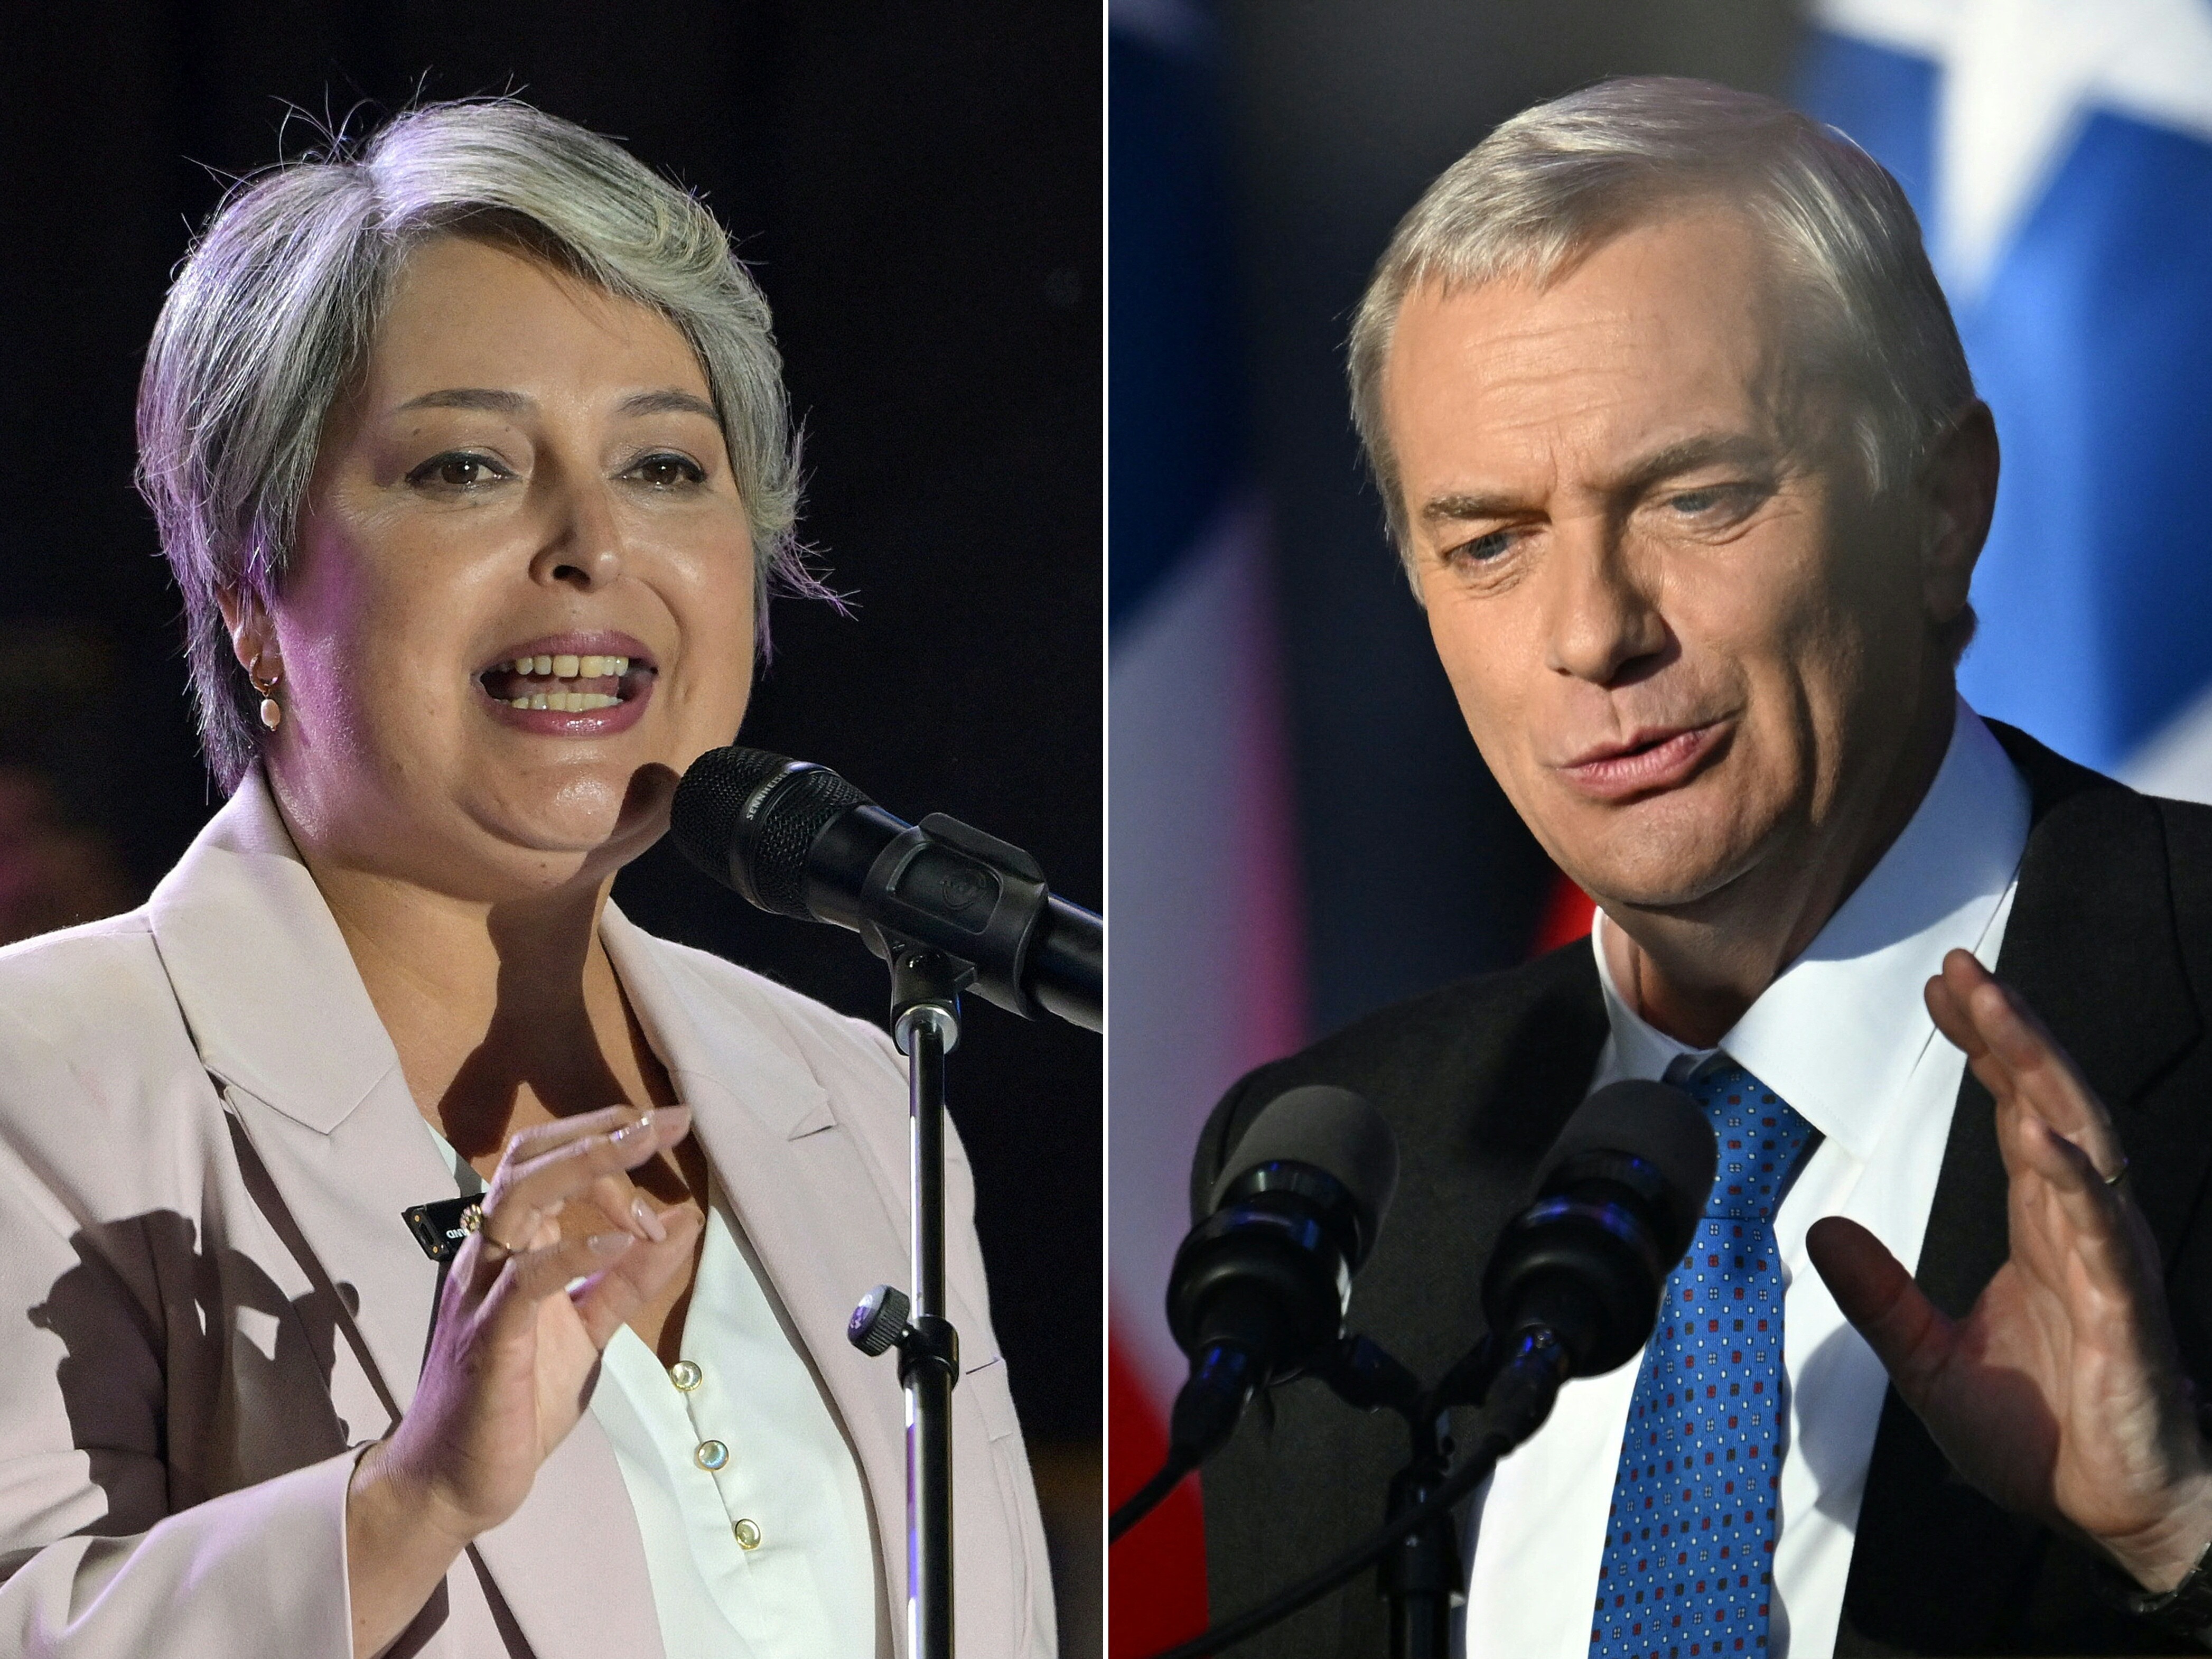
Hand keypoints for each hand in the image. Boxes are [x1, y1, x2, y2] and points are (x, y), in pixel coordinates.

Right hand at [345, 1104, 702, 1653]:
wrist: (455, 1484)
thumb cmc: (515, 1403)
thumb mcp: (589, 1327)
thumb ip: (631, 1276)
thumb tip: (685, 1218)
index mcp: (511, 1248)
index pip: (548, 1160)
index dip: (608, 1138)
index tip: (668, 1134)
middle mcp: (489, 1256)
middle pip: (529, 1158)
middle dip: (598, 1129)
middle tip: (664, 1120)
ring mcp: (482, 1293)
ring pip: (519, 1196)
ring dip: (587, 1167)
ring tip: (643, 1148)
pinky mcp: (489, 1338)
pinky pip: (527, 1277)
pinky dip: (577, 1250)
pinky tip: (626, 1240)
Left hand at [1806, 949, 2211, 1593]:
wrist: (2114, 1514)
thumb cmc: (2046, 1438)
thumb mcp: (1929, 1361)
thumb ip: (1880, 1296)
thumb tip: (1821, 1231)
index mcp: (2042, 1229)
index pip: (2014, 1111)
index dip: (1986, 1047)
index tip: (1944, 988)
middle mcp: (2081, 1229)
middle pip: (2047, 1103)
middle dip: (2009, 1031)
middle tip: (1964, 967)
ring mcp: (2109, 1264)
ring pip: (2080, 1142)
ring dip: (2039, 1073)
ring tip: (2000, 1010)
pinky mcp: (2126, 1315)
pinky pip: (2102, 1236)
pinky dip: (2076, 1183)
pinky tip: (2046, 1140)